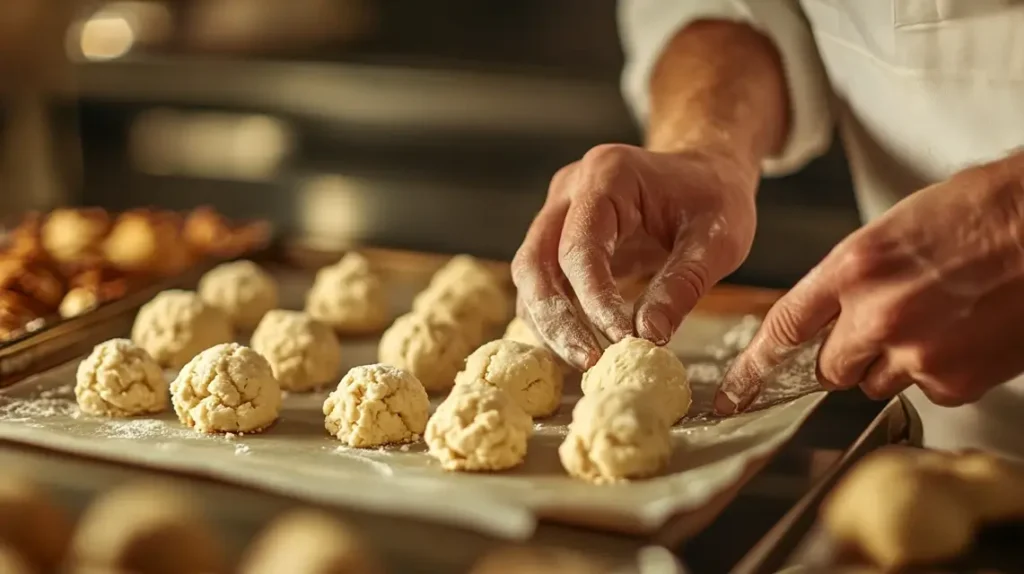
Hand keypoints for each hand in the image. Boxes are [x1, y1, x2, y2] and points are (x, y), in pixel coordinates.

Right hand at [511, 143, 759, 369]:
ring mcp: (557, 212)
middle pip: (536, 261)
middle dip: (557, 318)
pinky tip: (579, 347)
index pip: (581, 246)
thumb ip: (684, 283)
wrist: (704, 173)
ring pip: (530, 275)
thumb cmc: (714, 198)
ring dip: (549, 323)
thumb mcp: (718, 238)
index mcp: (608, 174)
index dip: (595, 299)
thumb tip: (650, 335)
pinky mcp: (558, 237)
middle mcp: (569, 190)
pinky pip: (542, 282)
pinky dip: (553, 316)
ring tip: (585, 362)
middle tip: (588, 362)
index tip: (623, 340)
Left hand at [717, 152, 1023, 412]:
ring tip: (935, 320)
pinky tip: (963, 334)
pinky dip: (939, 371)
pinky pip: (925, 390)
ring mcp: (917, 352)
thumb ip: (851, 279)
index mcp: (854, 269)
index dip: (755, 366)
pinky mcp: (954, 381)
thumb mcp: (891, 232)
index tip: (735, 391)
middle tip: (882, 326)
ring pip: (875, 382)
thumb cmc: (981, 214)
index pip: (784, 327)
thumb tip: (828, 316)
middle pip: (827, 368)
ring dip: (893, 362)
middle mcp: (877, 315)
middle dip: (844, 355)